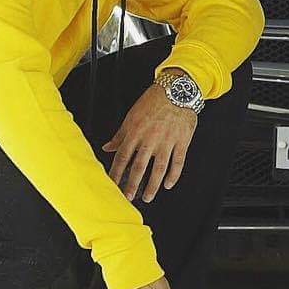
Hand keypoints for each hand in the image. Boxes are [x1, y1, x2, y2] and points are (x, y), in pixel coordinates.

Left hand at [102, 82, 197, 202]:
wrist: (177, 90)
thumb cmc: (154, 101)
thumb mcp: (132, 116)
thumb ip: (120, 134)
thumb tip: (107, 147)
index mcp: (135, 132)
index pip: (122, 157)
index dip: (116, 173)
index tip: (112, 185)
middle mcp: (150, 139)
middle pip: (139, 167)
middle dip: (132, 185)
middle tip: (128, 197)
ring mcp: (167, 142)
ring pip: (158, 169)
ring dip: (152, 186)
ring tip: (148, 197)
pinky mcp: (182, 142)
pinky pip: (178, 162)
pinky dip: (173, 175)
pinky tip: (168, 184)